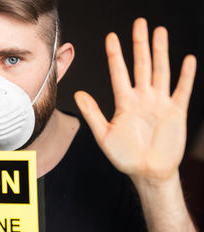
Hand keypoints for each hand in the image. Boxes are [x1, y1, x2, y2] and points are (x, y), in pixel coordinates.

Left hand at [74, 18, 196, 184]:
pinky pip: (182, 90)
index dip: (115, 55)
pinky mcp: (176, 112)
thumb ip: (92, 113)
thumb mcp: (104, 135)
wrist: (147, 172)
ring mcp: (160, 103)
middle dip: (139, 44)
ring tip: (160, 32)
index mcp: (124, 103)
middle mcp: (142, 98)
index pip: (119, 73)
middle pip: (141, 65)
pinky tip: (187, 60)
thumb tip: (78, 93)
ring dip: (161, 52)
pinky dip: (185, 76)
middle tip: (139, 23)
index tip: (111, 37)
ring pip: (160, 71)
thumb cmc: (125, 156)